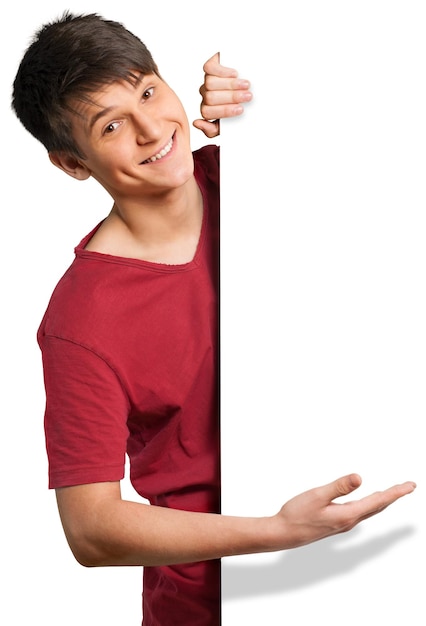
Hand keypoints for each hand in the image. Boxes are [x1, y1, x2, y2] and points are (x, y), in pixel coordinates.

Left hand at [193, 52, 251, 137]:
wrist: (254, 81)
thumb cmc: (243, 104)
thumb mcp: (233, 121)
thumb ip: (215, 129)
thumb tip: (197, 123)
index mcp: (209, 110)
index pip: (207, 113)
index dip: (224, 111)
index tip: (241, 109)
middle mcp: (206, 95)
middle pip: (210, 98)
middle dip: (231, 97)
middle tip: (248, 96)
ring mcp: (208, 80)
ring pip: (210, 84)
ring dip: (231, 85)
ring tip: (246, 85)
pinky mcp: (211, 65)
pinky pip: (209, 68)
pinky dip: (222, 71)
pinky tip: (235, 74)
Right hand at [269, 473, 415, 549]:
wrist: (283, 533)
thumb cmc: (297, 514)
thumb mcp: (317, 496)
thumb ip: (338, 487)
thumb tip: (359, 478)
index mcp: (347, 514)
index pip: (378, 501)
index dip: (396, 492)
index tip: (410, 485)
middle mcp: (349, 521)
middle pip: (377, 507)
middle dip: (393, 496)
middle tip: (408, 486)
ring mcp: (342, 524)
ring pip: (369, 510)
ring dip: (382, 500)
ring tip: (393, 493)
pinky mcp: (335, 523)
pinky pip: (360, 512)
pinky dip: (370, 505)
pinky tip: (367, 503)